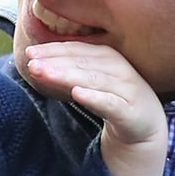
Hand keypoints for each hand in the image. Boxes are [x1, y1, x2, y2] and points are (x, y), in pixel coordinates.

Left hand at [25, 42, 166, 175]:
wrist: (144, 126)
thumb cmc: (112, 99)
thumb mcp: (91, 80)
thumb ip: (71, 68)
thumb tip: (37, 57)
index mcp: (109, 56)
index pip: (78, 49)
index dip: (54, 49)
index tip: (30, 52)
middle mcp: (120, 69)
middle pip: (83, 63)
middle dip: (56, 62)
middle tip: (32, 63)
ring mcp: (128, 90)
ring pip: (94, 80)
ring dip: (68, 76)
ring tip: (45, 74)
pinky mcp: (132, 112)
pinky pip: (111, 104)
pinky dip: (94, 97)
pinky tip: (77, 94)